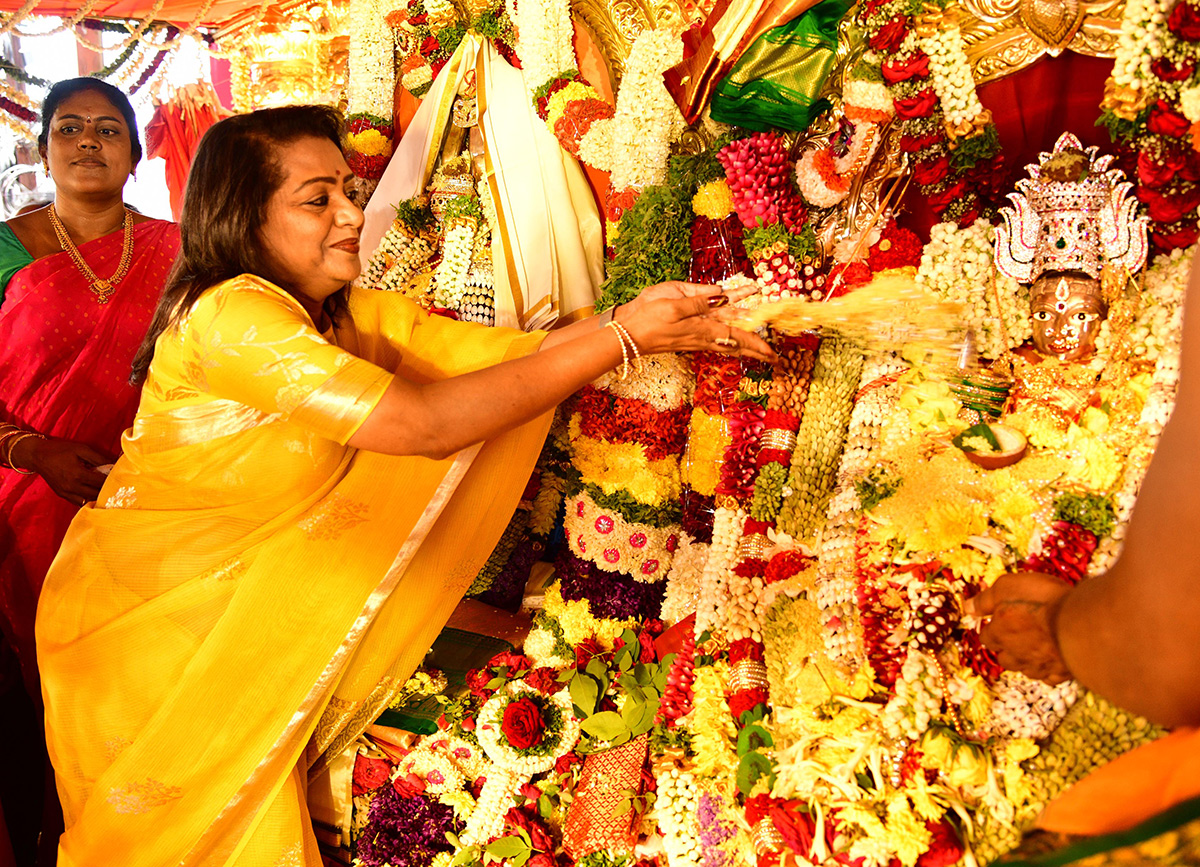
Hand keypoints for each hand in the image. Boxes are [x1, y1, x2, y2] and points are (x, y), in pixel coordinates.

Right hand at [13, 436, 110, 505]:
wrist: (37, 455)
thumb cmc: (60, 450)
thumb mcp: (81, 449)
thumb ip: (99, 458)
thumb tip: (115, 464)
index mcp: (78, 474)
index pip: (101, 482)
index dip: (113, 480)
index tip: (122, 478)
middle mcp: (72, 486)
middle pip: (96, 494)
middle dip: (108, 491)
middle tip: (118, 487)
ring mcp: (66, 493)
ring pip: (88, 501)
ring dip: (99, 497)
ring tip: (108, 492)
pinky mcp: (62, 495)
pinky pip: (79, 502)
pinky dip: (88, 499)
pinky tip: (95, 494)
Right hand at [619, 281, 776, 362]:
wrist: (627, 336)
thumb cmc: (647, 318)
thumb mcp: (672, 304)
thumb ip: (698, 301)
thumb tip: (722, 297)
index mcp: (703, 328)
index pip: (737, 336)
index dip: (757, 343)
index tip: (773, 353)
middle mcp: (703, 337)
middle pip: (736, 344)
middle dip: (757, 351)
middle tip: (775, 359)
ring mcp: (696, 340)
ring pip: (728, 344)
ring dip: (746, 347)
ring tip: (761, 351)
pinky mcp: (688, 339)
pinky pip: (716, 342)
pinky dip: (730, 343)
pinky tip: (733, 345)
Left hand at [965, 571, 1072, 683]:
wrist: (1081, 623)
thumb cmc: (1042, 601)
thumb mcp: (1007, 588)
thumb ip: (985, 599)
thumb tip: (967, 607)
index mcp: (1000, 633)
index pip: (987, 637)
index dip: (991, 630)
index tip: (997, 624)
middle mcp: (1016, 654)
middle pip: (1004, 658)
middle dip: (1007, 649)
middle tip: (1016, 638)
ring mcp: (1039, 666)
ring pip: (1026, 670)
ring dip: (1026, 662)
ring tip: (1033, 650)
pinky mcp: (1062, 672)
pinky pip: (1050, 678)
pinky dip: (1049, 672)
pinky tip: (1053, 663)